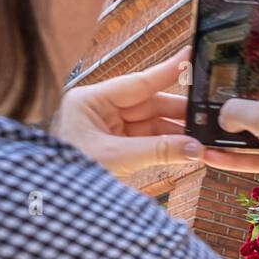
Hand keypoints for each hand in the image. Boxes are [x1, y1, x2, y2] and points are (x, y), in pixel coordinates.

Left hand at [51, 47, 203, 177]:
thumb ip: (157, 150)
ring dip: (175, 133)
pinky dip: (166, 146)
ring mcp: (108, 127)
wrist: (51, 202)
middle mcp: (100, 109)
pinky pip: (147, 140)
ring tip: (199, 140)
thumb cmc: (67, 173)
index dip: (167, 71)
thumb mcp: (115, 158)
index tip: (190, 56)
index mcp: (91, 100)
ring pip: (151, 123)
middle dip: (178, 114)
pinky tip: (184, 149)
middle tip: (207, 118)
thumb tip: (193, 148)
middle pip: (149, 104)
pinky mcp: (115, 145)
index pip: (138, 82)